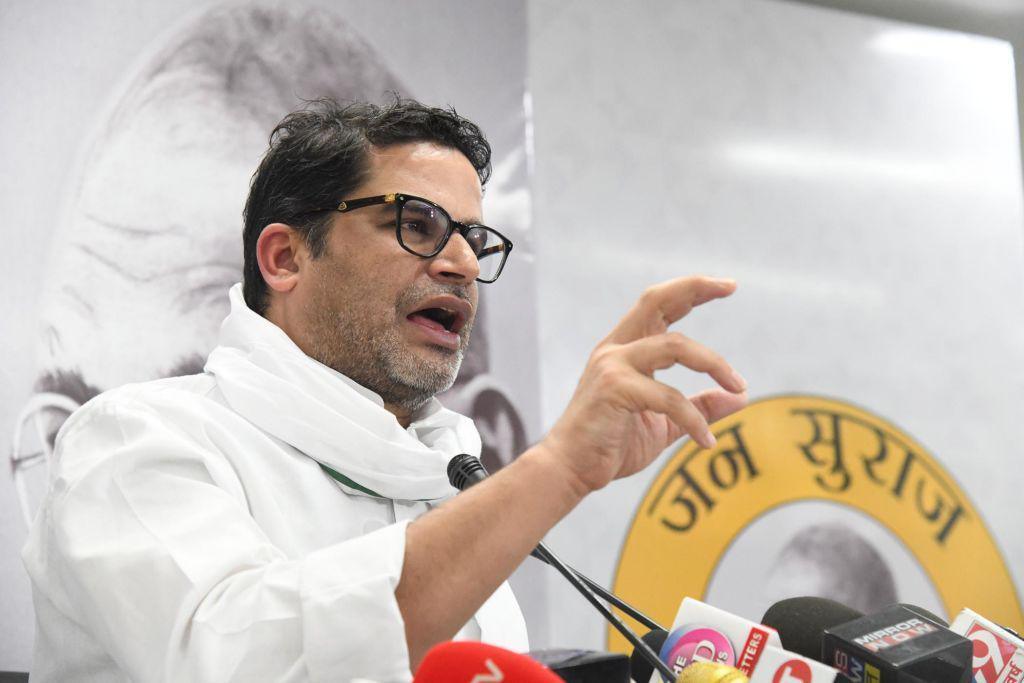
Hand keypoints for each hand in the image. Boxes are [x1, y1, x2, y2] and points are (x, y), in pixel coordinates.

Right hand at [542, 276, 747, 492]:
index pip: (658, 306)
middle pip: (657, 301)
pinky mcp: (614, 388)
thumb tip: (740, 397)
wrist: (571, 470)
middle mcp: (616, 349)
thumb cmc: (611, 444)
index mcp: (625, 350)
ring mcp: (613, 365)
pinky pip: (669, 397)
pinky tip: (705, 441)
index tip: (727, 285)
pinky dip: (694, 419)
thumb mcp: (664, 422)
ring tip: (738, 387)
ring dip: (714, 363)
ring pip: (675, 345)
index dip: (691, 291)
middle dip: (695, 288)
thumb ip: (698, 407)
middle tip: (730, 286)